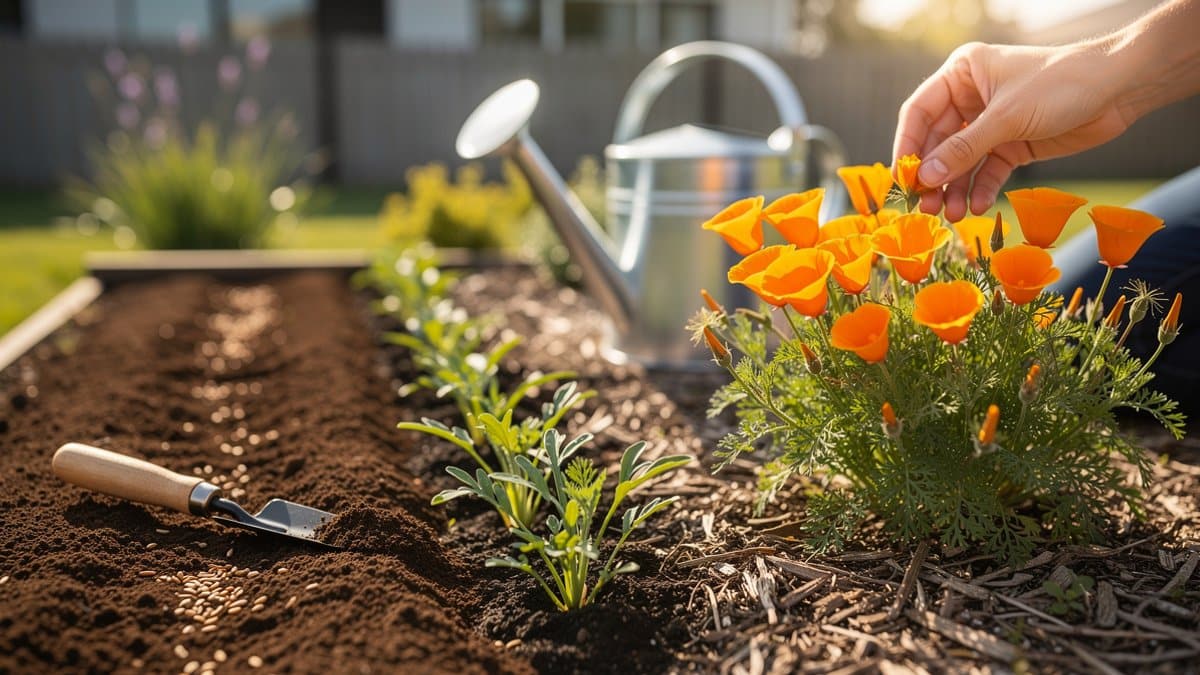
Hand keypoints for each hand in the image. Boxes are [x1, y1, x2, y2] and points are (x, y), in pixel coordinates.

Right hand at [894, 41, 1133, 220]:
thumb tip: (925, 178)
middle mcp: (971, 96)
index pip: (919, 112)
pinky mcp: (1012, 143)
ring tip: (951, 215)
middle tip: (925, 207)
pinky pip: (987, 170)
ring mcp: (991, 122)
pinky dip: (981, 188)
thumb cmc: (1061, 84)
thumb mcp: (1007, 118)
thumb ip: (963, 150)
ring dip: (954, 188)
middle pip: (938, 142)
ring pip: (961, 161)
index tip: (902, 179)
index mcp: (962, 74)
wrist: (1118, 89)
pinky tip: (976, 206)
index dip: (908, 146)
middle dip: (933, 176)